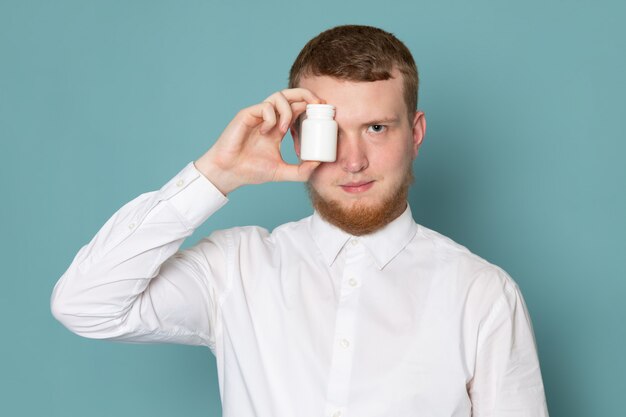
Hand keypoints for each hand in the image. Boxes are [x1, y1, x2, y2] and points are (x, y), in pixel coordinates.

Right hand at [195, 88, 322, 194]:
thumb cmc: (250, 171)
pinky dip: (271, 118)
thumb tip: (319, 164)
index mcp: (278, 128)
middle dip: (306, 94)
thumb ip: (301, 171)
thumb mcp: (282, 172)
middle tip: (317, 104)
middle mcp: (269, 118)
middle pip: (290, 94)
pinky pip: (265, 106)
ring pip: (278, 96)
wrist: (229, 173)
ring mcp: (258, 115)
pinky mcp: (246, 115)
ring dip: (287, 110)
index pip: (297, 108)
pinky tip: (267, 132)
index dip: (310, 105)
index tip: (324, 111)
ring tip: (285, 129)